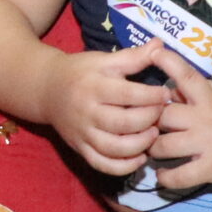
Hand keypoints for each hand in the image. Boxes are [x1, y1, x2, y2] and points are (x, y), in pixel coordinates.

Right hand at [44, 46, 167, 174]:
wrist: (46, 89)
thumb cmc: (80, 72)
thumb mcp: (103, 59)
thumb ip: (133, 56)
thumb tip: (160, 44)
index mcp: (94, 87)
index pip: (128, 95)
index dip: (152, 96)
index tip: (166, 94)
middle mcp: (87, 112)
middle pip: (124, 124)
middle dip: (149, 120)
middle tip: (163, 114)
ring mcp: (82, 133)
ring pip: (114, 148)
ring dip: (140, 145)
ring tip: (153, 134)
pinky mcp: (80, 148)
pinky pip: (102, 165)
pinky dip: (123, 167)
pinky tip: (140, 157)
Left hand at [143, 47, 211, 189]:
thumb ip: (203, 90)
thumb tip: (172, 87)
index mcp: (211, 99)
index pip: (186, 76)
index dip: (168, 63)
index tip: (153, 54)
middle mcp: (205, 121)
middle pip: (162, 116)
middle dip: (150, 119)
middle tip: (146, 123)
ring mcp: (207, 147)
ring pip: (162, 146)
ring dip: (153, 147)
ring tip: (152, 147)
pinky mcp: (211, 170)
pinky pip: (179, 177)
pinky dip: (166, 177)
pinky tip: (163, 174)